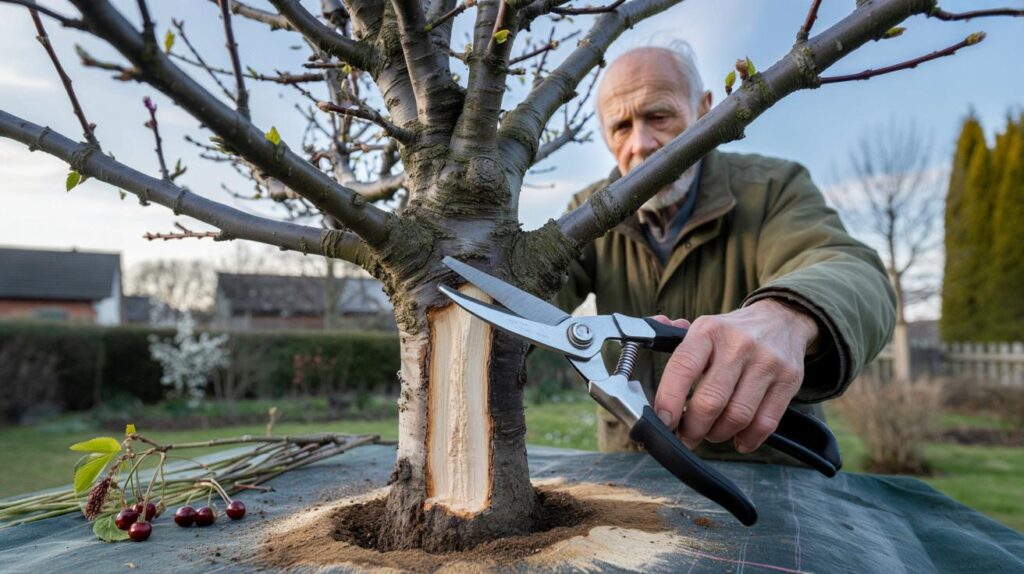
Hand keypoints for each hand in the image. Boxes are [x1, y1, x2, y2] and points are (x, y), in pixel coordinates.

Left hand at [652, 299, 818, 452]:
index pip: (682, 368)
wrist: (782, 319)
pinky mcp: (789, 380)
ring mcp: (766, 363)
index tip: (663, 422)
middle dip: (693, 429)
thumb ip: (672, 336)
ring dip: (718, 435)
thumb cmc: (732, 333)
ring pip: (737, 417)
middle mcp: (737, 345)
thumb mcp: (703, 327)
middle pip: (710, 402)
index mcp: (707, 331)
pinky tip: (738, 438)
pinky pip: (766, 423)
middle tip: (686, 435)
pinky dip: (748, 439)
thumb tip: (645, 331)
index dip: (669, 401)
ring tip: (711, 433)